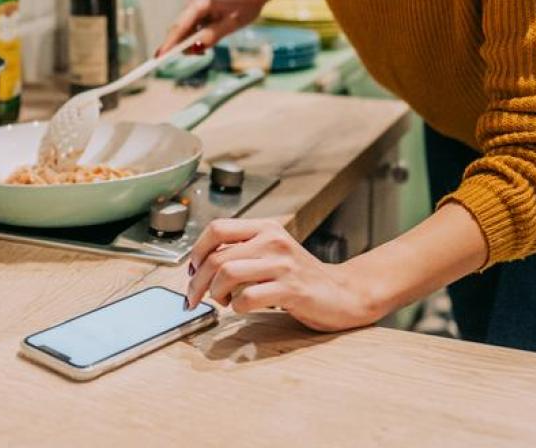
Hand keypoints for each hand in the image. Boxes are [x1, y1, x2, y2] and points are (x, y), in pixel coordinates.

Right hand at [158, 0, 266, 55]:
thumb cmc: (245, 8)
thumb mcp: (232, 25)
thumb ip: (213, 36)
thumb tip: (195, 48)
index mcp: (201, 3)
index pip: (180, 26)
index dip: (169, 43)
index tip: (160, 58)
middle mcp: (193, 2)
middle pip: (178, 29)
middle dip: (181, 46)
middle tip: (199, 55)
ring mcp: (193, 5)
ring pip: (182, 30)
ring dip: (190, 43)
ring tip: (206, 49)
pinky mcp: (195, 10)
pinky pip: (189, 28)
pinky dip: (194, 38)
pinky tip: (206, 40)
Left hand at [184, 219, 380, 331]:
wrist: (343, 293)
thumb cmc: (300, 276)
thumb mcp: (271, 252)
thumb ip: (241, 251)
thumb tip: (198, 265)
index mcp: (265, 227)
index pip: (217, 229)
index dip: (197, 252)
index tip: (192, 271)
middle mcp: (273, 240)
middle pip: (217, 257)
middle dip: (197, 282)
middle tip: (195, 298)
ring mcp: (283, 265)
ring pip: (227, 274)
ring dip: (216, 294)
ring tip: (224, 301)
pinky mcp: (291, 290)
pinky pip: (247, 298)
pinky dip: (237, 307)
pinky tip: (244, 308)